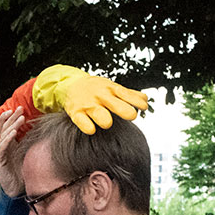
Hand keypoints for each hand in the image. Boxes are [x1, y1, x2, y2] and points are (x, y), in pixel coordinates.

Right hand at [0, 106, 26, 195]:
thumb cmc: (25, 171)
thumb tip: (42, 128)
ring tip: (20, 118)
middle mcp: (3, 147)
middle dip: (12, 117)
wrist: (19, 188)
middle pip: (4, 128)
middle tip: (20, 109)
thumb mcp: (29, 152)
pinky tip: (14, 133)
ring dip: (12, 126)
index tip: (20, 109)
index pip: (6, 126)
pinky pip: (2, 148)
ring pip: (3, 136)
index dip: (11, 117)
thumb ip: (30, 141)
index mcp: (9, 143)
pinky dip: (7, 139)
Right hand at [33, 65, 148, 134]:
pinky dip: (88, 128)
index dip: (138, 102)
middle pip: (117, 105)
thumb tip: (145, 100)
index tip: (143, 108)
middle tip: (131, 116)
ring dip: (106, 121)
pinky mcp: (76, 113)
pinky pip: (83, 123)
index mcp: (112, 89)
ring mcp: (88, 105)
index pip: (128, 95)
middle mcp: (101, 97)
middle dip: (126, 111)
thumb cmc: (95, 89)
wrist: (70, 85)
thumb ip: (128, 94)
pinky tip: (92, 129)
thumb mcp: (111, 87)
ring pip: (101, 115)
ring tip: (107, 123)